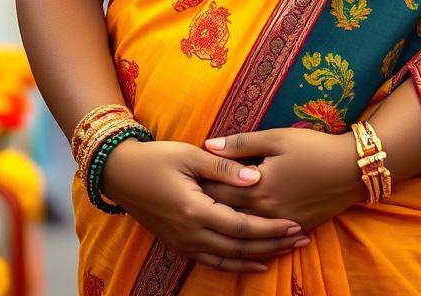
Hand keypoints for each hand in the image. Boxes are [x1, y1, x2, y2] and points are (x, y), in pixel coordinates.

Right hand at [99, 138, 308, 273]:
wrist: (119, 174)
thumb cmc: (156, 158)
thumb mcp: (190, 155)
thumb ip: (224, 168)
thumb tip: (257, 177)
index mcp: (195, 210)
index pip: (241, 226)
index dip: (270, 228)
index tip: (294, 224)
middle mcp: (190, 233)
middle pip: (239, 247)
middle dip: (272, 245)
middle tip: (300, 240)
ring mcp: (183, 242)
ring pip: (228, 258)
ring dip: (259, 257)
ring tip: (285, 252)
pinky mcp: (178, 244)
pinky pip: (212, 261)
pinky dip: (236, 264)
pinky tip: (253, 263)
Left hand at [201, 128, 363, 233]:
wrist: (353, 169)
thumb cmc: (314, 148)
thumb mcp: (277, 138)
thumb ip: (240, 144)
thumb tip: (208, 144)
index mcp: (257, 189)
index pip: (216, 193)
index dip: (197, 188)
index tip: (183, 183)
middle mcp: (265, 213)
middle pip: (227, 214)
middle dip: (207, 208)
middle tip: (186, 201)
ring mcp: (281, 225)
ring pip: (245, 231)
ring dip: (227, 224)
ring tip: (208, 217)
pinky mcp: (296, 228)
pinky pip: (267, 238)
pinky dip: (252, 234)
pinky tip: (240, 231)